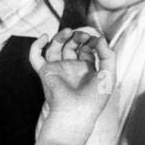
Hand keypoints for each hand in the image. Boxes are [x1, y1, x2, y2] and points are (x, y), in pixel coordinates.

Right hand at [32, 27, 114, 144]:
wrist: (76, 112)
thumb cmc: (94, 99)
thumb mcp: (109, 74)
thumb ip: (108, 54)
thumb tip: (99, 38)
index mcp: (86, 70)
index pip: (87, 48)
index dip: (91, 40)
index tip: (95, 41)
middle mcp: (71, 69)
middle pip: (71, 45)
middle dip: (78, 36)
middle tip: (83, 36)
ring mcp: (57, 70)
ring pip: (55, 47)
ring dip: (61, 36)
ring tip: (68, 31)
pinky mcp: (45, 72)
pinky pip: (35, 56)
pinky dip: (36, 45)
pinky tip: (44, 37)